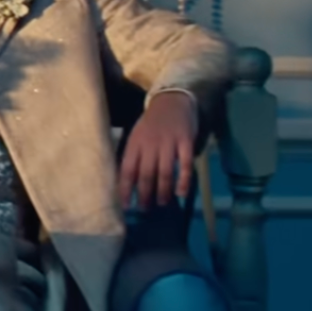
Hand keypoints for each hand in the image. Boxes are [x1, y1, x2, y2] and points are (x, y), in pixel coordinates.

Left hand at [118, 91, 196, 208]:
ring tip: (161, 203)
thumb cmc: (151, 124)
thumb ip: (134, 156)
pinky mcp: (186, 142)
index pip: (127, 169)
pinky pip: (185, 164)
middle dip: (144, 194)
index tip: (126, 205)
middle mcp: (150, 145)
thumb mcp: (136, 137)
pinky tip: (181, 193)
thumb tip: (126, 182)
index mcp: (134, 144)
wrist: (171, 101)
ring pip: (164, 171)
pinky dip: (184, 180)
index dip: (126, 188)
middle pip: (146, 173)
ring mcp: (168, 143)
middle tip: (145, 209)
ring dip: (163, 190)